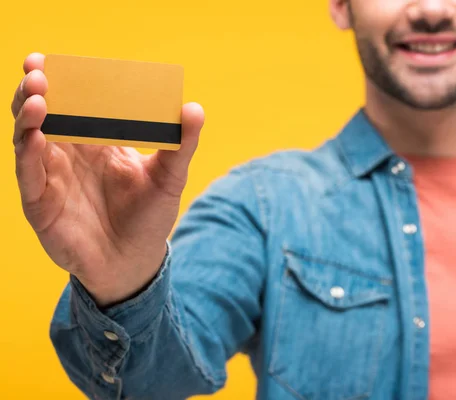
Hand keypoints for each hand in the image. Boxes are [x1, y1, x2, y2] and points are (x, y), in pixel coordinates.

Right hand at [12, 53, 204, 306]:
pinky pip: (29, 173)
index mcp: (96, 141)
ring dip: (28, 115)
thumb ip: (180, 145)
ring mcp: (51, 177)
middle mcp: (69, 154)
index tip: (53, 58)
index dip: (61, 80)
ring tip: (38, 96)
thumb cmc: (149, 217)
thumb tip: (194, 108)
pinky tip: (36, 136)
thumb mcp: (169, 177)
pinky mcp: (41, 203)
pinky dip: (29, 154)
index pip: (73, 103)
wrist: (135, 262)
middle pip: (43, 113)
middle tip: (39, 69)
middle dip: (37, 89)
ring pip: (28, 137)